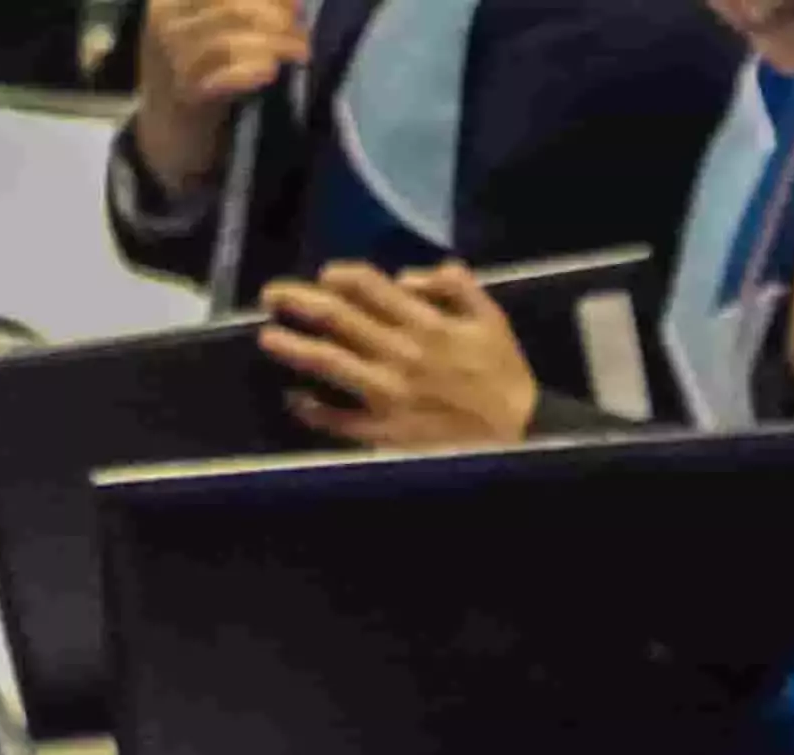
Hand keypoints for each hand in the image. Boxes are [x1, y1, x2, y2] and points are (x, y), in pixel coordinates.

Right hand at [129, 0, 302, 172]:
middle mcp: (165, 23)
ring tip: (302, 51)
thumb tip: (292, 2)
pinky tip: (272, 72)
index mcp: (167, 1)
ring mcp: (172, 60)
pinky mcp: (186, 95)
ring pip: (229, 43)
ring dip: (274, 45)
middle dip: (275, 18)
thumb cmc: (195, 69)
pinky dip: (249, 73)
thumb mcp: (210, 30)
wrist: (167, 124)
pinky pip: (222, 78)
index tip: (297, 5)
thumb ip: (242, 12)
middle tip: (303, 30)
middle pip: (230, 11)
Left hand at [262, 264, 536, 449]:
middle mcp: (399, 352)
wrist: (526, 441)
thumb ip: (455, 287)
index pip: (365, 284)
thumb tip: (408, 276)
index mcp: (424, 323)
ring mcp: (388, 393)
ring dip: (291, 347)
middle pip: (334, 316)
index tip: (325, 277)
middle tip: (272, 297)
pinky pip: (339, 419)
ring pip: (327, 362)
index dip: (337, 275)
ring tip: (268, 339)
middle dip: (295, 300)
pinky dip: (313, 409)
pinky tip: (296, 399)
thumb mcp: (493, 320)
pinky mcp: (386, 431)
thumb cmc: (506, 379)